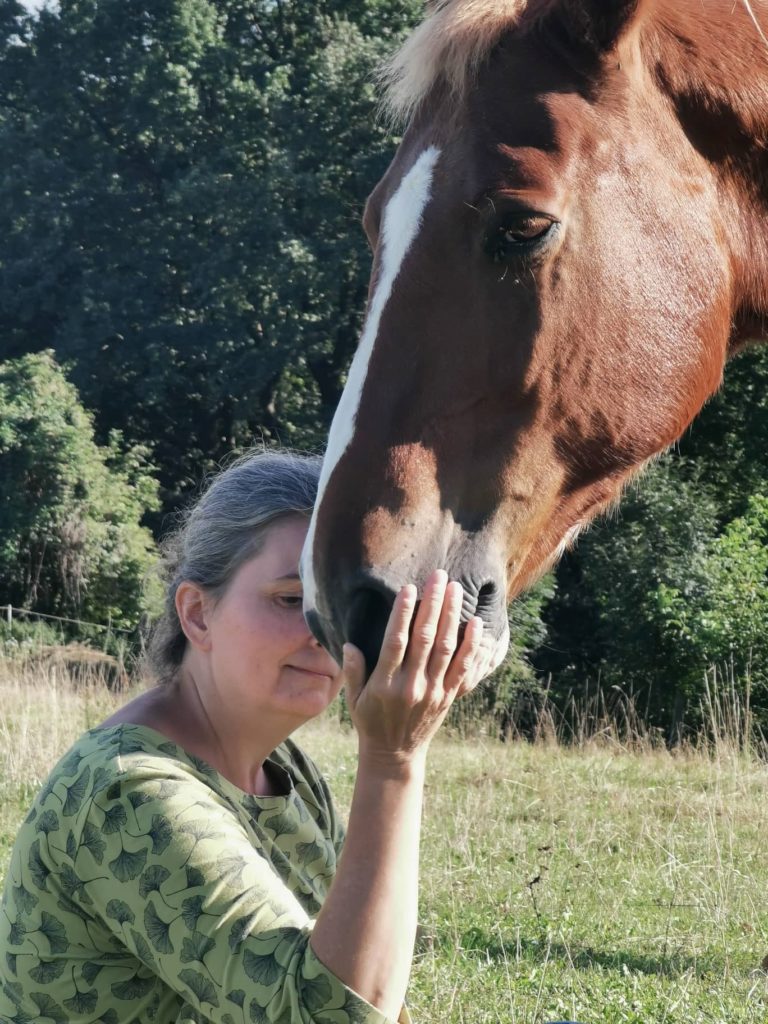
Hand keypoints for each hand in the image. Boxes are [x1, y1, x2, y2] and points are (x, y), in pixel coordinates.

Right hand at [341, 570, 489, 764]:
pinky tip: (475, 622)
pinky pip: (463, 667)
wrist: (395, 755)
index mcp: (384, 683)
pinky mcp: (448, 696)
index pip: (395, 642)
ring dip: (451, 616)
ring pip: (445, 648)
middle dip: (432, 604)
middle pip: (424, 638)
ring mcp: (432, 691)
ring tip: (455, 588)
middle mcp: (410, 685)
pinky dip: (471, 645)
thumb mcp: (353, 699)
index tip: (408, 588)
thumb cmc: (370, 721)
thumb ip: (353, 671)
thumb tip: (348, 644)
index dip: (402, 614)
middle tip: (438, 576)